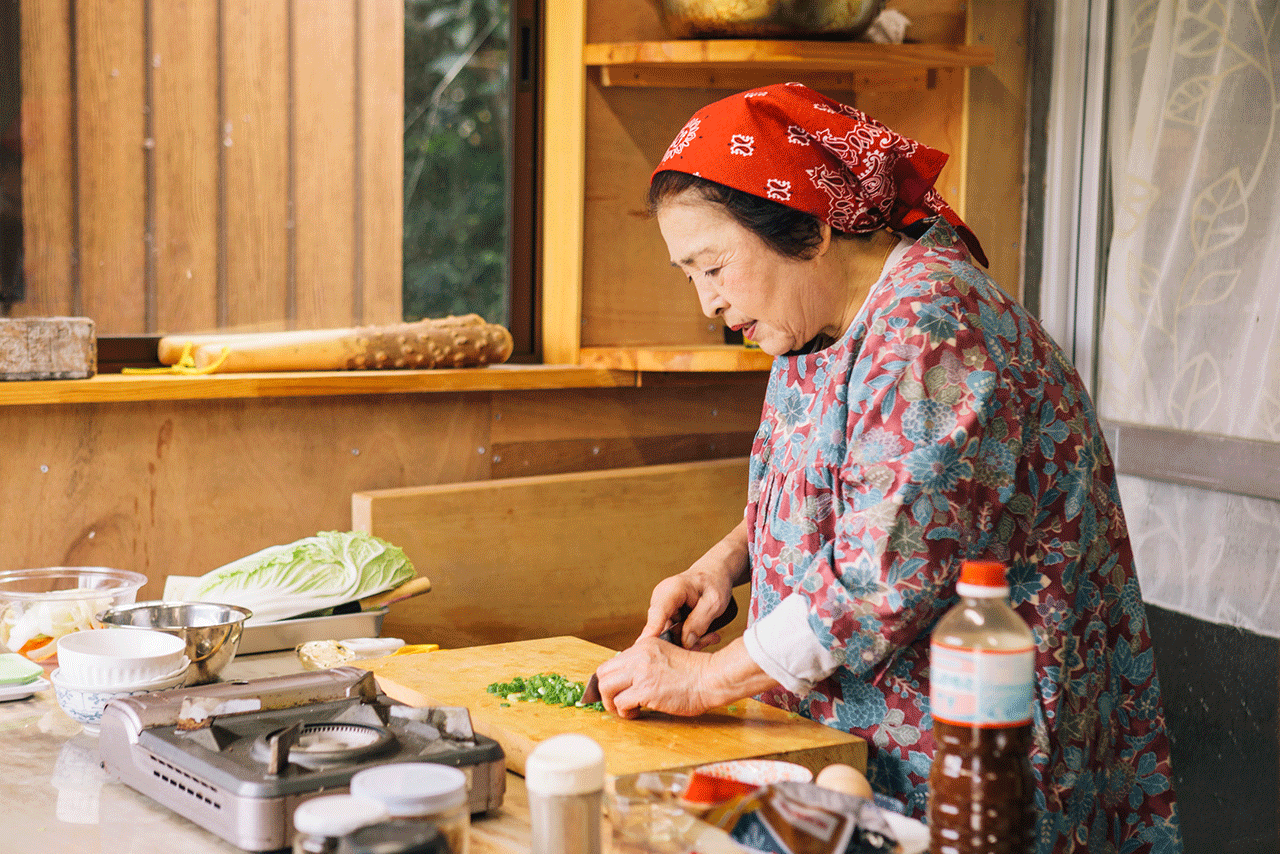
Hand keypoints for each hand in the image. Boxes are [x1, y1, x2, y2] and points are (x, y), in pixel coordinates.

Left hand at [594, 637, 714, 717]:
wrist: (710, 679)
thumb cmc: (695, 673)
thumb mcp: (666, 656)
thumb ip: (647, 663)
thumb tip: (630, 680)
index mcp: (644, 646)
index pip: (613, 663)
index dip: (611, 680)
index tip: (615, 692)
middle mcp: (639, 656)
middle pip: (603, 673)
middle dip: (605, 692)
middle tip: (615, 703)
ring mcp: (641, 672)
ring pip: (606, 687)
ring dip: (611, 703)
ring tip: (625, 710)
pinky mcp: (646, 690)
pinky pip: (620, 703)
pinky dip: (624, 712)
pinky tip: (636, 713)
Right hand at [640, 519, 748, 649]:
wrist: (714, 574)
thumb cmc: (714, 582)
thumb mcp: (714, 601)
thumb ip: (700, 621)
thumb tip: (686, 643)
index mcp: (670, 590)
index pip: (658, 613)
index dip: (651, 631)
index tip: (643, 646)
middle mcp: (661, 601)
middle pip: (661, 631)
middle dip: (683, 643)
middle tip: (708, 640)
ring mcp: (662, 612)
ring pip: (669, 638)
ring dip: (690, 642)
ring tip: (711, 636)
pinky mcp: (667, 620)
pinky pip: (674, 636)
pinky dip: (690, 640)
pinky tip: (706, 635)